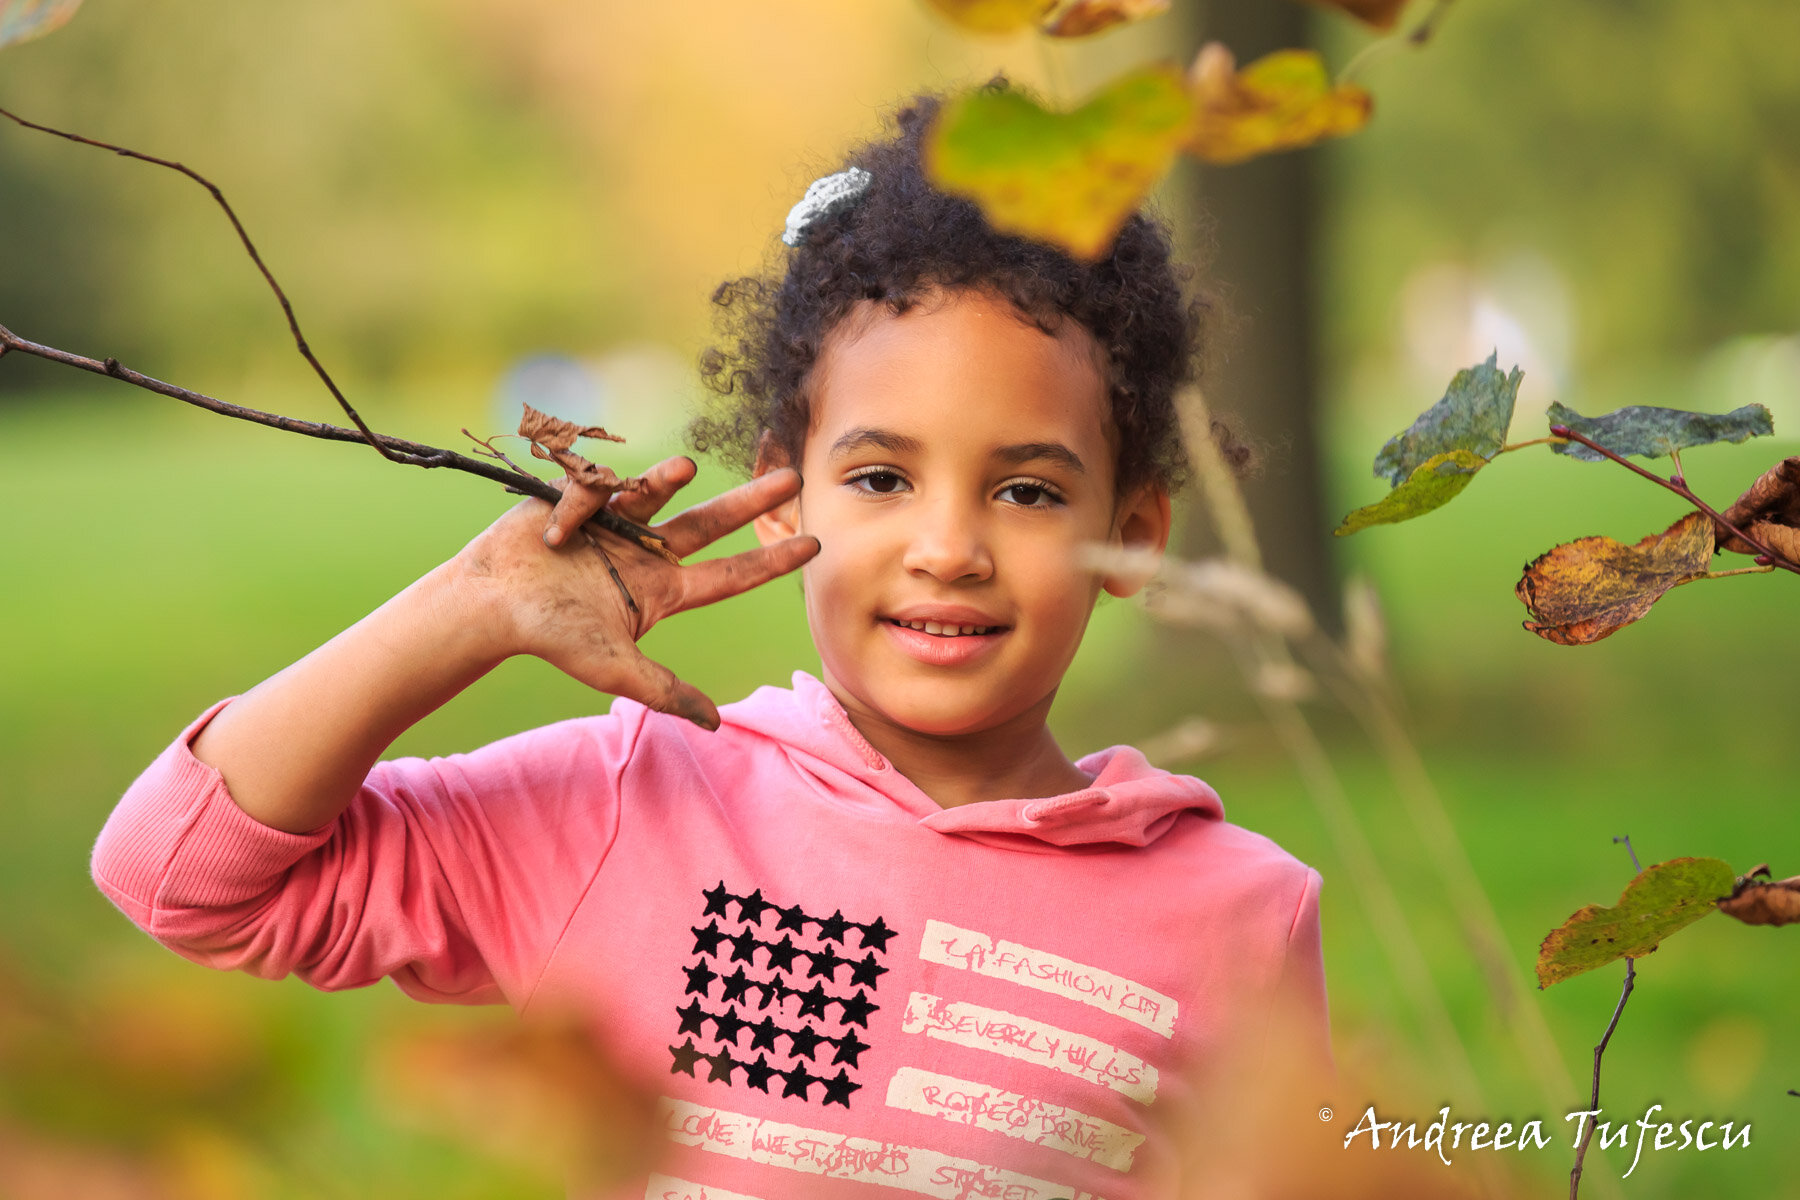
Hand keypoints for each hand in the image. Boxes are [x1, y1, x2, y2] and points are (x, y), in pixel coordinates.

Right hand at [452, 455, 816, 729]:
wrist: (489, 603)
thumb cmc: (550, 637)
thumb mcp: (614, 669)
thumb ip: (665, 690)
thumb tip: (715, 723)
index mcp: (663, 591)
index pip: (729, 576)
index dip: (771, 561)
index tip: (813, 544)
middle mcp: (647, 553)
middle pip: (712, 524)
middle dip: (751, 501)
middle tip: (793, 477)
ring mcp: (618, 523)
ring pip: (657, 491)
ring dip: (670, 478)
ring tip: (684, 467)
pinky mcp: (585, 498)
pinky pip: (599, 486)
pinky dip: (584, 502)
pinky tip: (556, 533)